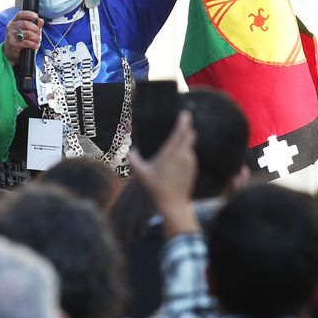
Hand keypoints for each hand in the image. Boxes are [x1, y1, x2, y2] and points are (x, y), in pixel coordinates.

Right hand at [3, 10, 43, 65]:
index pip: (20, 14)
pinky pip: (26, 42)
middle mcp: (11, 27)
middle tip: (38, 33)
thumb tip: (40, 20)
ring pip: (28, 33)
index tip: (36, 17)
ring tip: (37, 41)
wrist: (11, 52)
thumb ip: (35, 25)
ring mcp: (11, 35)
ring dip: (36, 38)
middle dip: (35, 29)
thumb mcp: (28, 31)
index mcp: (14, 21)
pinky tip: (34, 46)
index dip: (29, 14)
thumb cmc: (20, 40)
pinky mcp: (12, 43)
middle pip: (26, 24)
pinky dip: (33, 44)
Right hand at [129, 110, 199, 236]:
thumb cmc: (156, 187)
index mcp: (171, 153)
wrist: (173, 203)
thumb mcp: (141, 172)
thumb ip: (132, 159)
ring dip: (185, 140)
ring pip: (190, 145)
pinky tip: (177, 156)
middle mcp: (183, 155)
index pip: (181, 133)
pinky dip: (186, 151)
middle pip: (190, 135)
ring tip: (178, 138)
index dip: (183, 122)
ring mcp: (190, 162)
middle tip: (182, 120)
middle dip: (186, 127)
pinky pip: (190, 154)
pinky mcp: (193, 168)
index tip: (184, 114)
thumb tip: (124, 149)